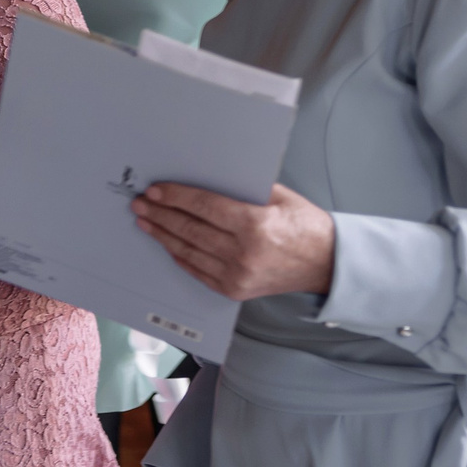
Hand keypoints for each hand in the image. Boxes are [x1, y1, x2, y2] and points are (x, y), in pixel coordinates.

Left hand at [135, 183, 334, 301]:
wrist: (326, 264)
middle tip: (141, 204)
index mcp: (255, 224)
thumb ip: (246, 190)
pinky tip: (167, 243)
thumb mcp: (281, 197)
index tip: (157, 190)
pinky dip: (180, 256)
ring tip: (146, 221)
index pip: (204, 207)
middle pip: (190, 229)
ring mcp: (237, 274)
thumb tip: (207, 177)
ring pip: (188, 251)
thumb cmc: (305, 226)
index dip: (176, 197)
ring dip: (163, 235)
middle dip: (161, 214)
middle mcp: (243, 252)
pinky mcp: (234, 289)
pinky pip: (197, 271)